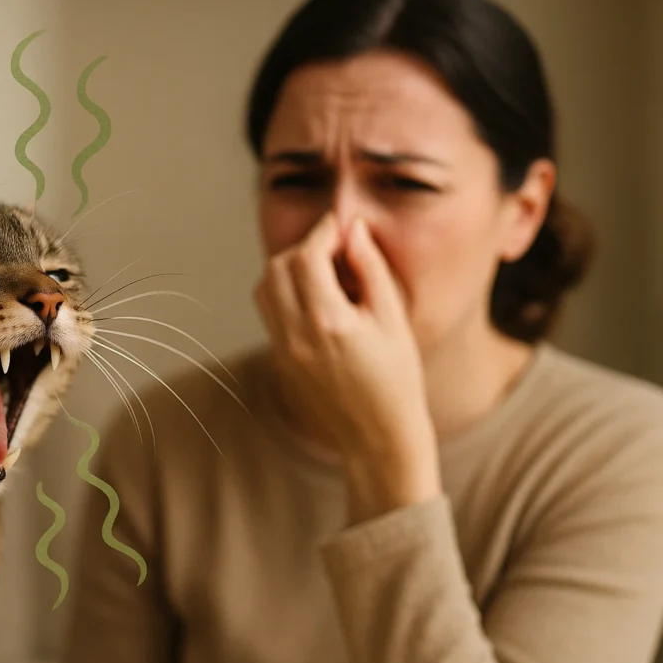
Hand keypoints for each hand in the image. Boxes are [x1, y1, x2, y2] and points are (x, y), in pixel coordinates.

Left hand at [254, 214, 440, 521]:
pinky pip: (269, 310)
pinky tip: (318, 298)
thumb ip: (371, 269)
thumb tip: (353, 229)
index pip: (307, 256)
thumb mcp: (393, 319)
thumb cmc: (397, 378)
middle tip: (336, 249)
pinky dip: (284, 291)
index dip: (324, 233)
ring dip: (289, 268)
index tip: (342, 227)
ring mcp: (283, 349)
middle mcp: (296, 335)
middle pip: (278, 267)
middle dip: (304, 248)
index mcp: (329, 323)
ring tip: (326, 273)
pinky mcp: (279, 358)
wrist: (377, 436)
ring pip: (265, 287)